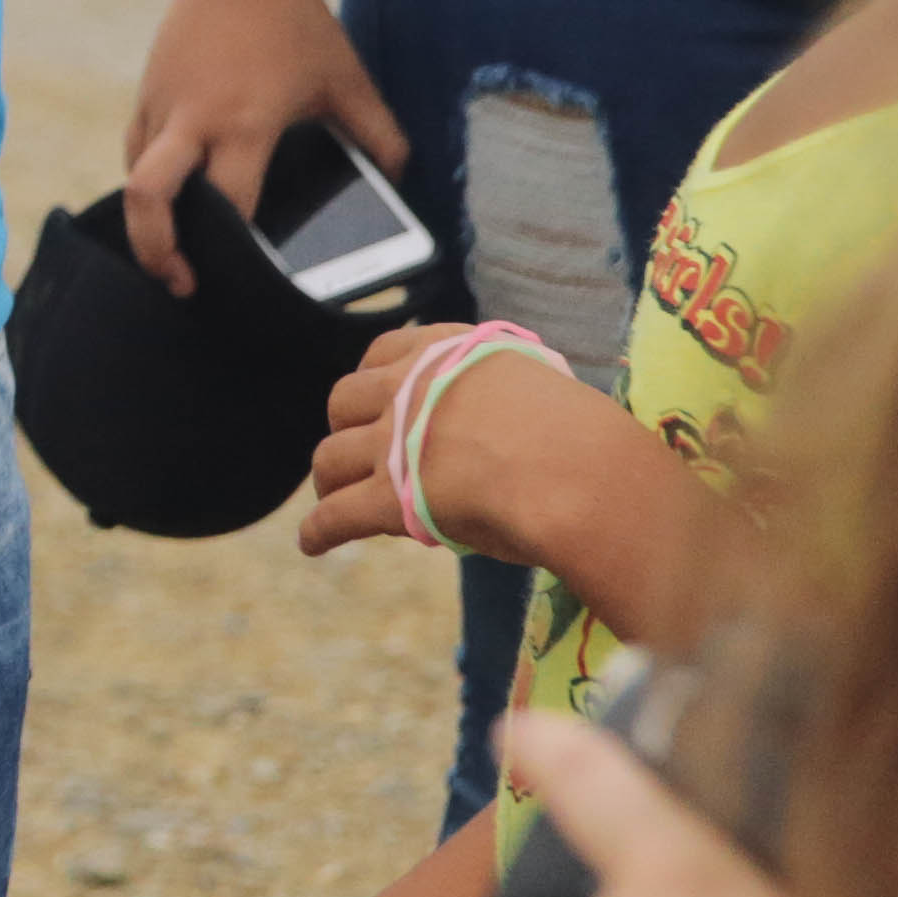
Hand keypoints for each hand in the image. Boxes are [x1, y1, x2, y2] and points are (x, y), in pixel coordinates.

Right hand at [122, 0, 403, 291]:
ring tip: (173, 252)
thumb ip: (380, 135)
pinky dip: (148, 181)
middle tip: (181, 284)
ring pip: (135, 180)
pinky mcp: (146, 92)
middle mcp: (192, 120)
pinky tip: (173, 196)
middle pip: (149, 201)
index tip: (246, 281)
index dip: (234, 252)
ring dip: (149, 221)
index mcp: (244, 123)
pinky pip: (136, 151)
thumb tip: (399, 181)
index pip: (228, 206)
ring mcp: (160, 105)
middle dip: (157, 253)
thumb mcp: (348, 80)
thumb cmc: (296, 21)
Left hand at [300, 322, 628, 561]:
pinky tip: (310, 545)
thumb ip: (499, 396)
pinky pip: (336, 515)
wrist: (586, 477)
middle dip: (346, 428)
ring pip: (331, 458)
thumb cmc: (588, 440)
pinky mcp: (388, 497)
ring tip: (331, 497)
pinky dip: (318, 531)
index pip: (387, 352)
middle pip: (345, 401)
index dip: (373, 378)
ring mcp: (392, 441)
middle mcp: (409, 387)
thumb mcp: (538, 388)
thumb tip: (495, 425)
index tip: (373, 399)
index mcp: (448, 353)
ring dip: (327, 479)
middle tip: (356, 454)